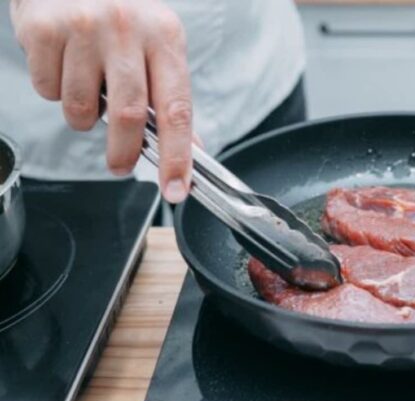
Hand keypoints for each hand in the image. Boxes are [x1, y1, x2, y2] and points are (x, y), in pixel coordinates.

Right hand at [10, 0, 192, 202]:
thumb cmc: (121, 13)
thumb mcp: (158, 44)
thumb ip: (171, 95)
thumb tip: (191, 147)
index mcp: (165, 36)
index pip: (177, 108)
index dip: (178, 156)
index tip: (176, 189)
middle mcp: (127, 29)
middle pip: (128, 116)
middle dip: (124, 153)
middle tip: (121, 165)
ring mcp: (83, 28)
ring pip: (80, 108)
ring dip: (83, 117)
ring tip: (87, 92)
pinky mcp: (44, 30)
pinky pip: (48, 90)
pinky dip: (55, 91)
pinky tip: (64, 65)